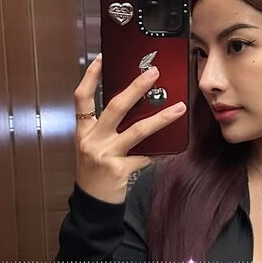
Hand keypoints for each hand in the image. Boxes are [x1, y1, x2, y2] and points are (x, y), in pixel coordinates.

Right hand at [73, 56, 186, 204]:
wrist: (92, 204)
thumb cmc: (95, 172)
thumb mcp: (93, 146)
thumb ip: (106, 127)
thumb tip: (134, 104)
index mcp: (83, 131)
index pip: (82, 97)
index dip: (90, 76)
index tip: (102, 58)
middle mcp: (92, 140)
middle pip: (115, 107)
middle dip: (136, 88)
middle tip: (154, 73)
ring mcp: (105, 155)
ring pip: (137, 131)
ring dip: (161, 118)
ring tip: (179, 108)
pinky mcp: (119, 170)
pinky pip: (146, 156)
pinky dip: (161, 151)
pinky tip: (174, 147)